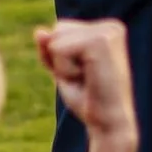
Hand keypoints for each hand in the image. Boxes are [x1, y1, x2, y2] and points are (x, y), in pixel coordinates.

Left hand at [36, 20, 137, 151]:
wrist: (109, 124)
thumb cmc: (89, 100)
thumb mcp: (64, 70)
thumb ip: (50, 50)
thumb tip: (39, 32)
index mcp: (108, 30)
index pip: (62, 29)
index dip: (62, 58)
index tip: (84, 75)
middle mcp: (111, 26)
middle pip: (58, 30)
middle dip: (61, 60)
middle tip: (85, 80)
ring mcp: (108, 31)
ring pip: (57, 40)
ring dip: (63, 67)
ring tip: (87, 80)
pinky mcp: (101, 41)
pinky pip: (59, 49)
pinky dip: (65, 70)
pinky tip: (87, 79)